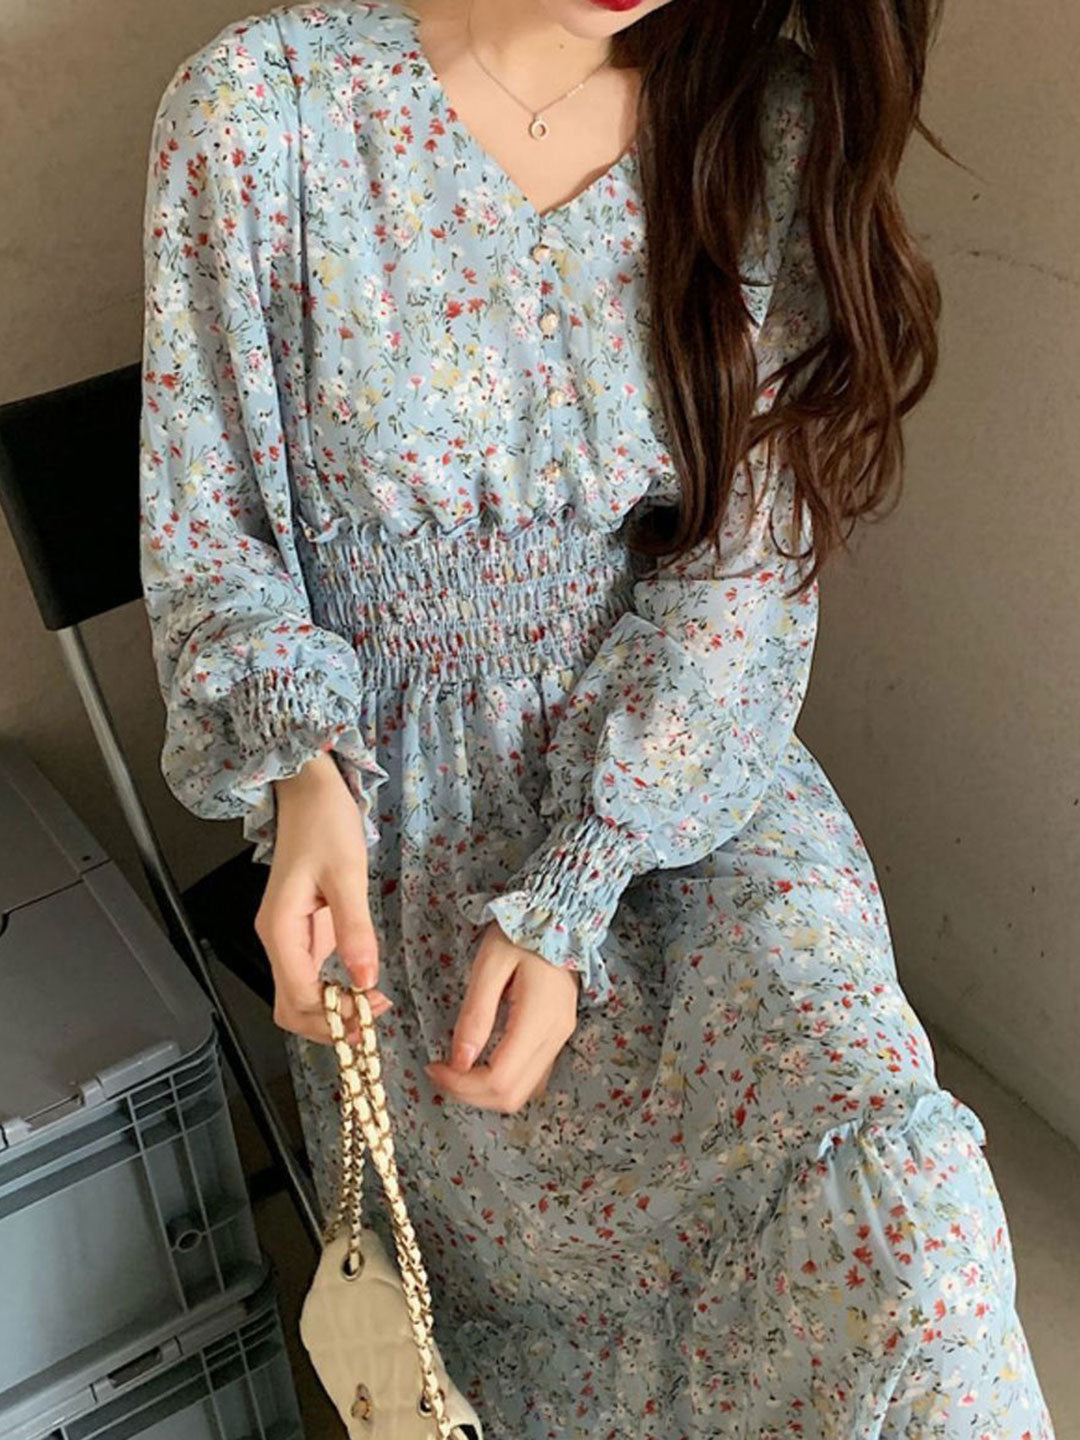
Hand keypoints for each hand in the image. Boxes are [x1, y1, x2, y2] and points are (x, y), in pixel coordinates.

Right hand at [255, 750, 391, 1044]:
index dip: (330, 1018)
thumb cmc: (325, 822)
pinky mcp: (304, 929)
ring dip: (332, 1011)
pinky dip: (334, 992)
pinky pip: (312, 976)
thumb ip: (355, 930)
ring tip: (373, 1007)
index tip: (369, 1018)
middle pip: (290, 1007)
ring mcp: (289, 936)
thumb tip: (365, 980)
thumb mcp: (347, 874)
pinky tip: (363, 988)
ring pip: (300, 996)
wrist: (311, 790)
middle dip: (328, 1024)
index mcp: (280, 928)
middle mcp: (278, 938)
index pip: (296, 997)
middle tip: (373, 1022)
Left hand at [424, 920, 579, 1112]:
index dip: (462, 1084)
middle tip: (439, 1072)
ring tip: (455, 1069)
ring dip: (484, 1093)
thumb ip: (475, 1014)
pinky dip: (501, 1082)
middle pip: (512, 1096)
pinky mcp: (558, 1036)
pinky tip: (479, 1062)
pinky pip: (530, 1077)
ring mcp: (560, 1039)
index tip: (434, 1067)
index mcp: (538, 1019)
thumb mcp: (489, 965)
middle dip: (469, 1094)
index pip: (500, 1079)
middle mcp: (555, 1037)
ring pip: (523, 1093)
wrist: (557, 914)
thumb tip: (459, 1062)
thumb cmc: (519, 933)